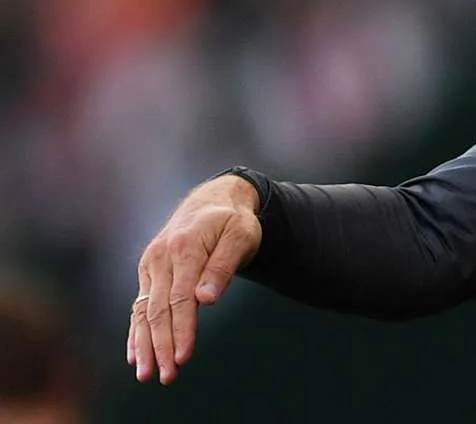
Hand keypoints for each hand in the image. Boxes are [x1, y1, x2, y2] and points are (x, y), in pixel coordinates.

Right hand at [127, 174, 261, 384]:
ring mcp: (151, 264)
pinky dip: (136, 331)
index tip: (183, 357)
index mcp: (184, 247)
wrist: (213, 199)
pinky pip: (140, 305)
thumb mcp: (240, 235)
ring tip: (147, 374)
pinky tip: (135, 356)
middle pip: (159, 309)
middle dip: (161, 346)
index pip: (181, 298)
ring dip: (144, 345)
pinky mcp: (149, 271)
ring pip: (144, 311)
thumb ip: (224, 266)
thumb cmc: (233, 220)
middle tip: (166, 376)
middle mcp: (161, 256)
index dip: (181, 330)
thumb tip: (205, 300)